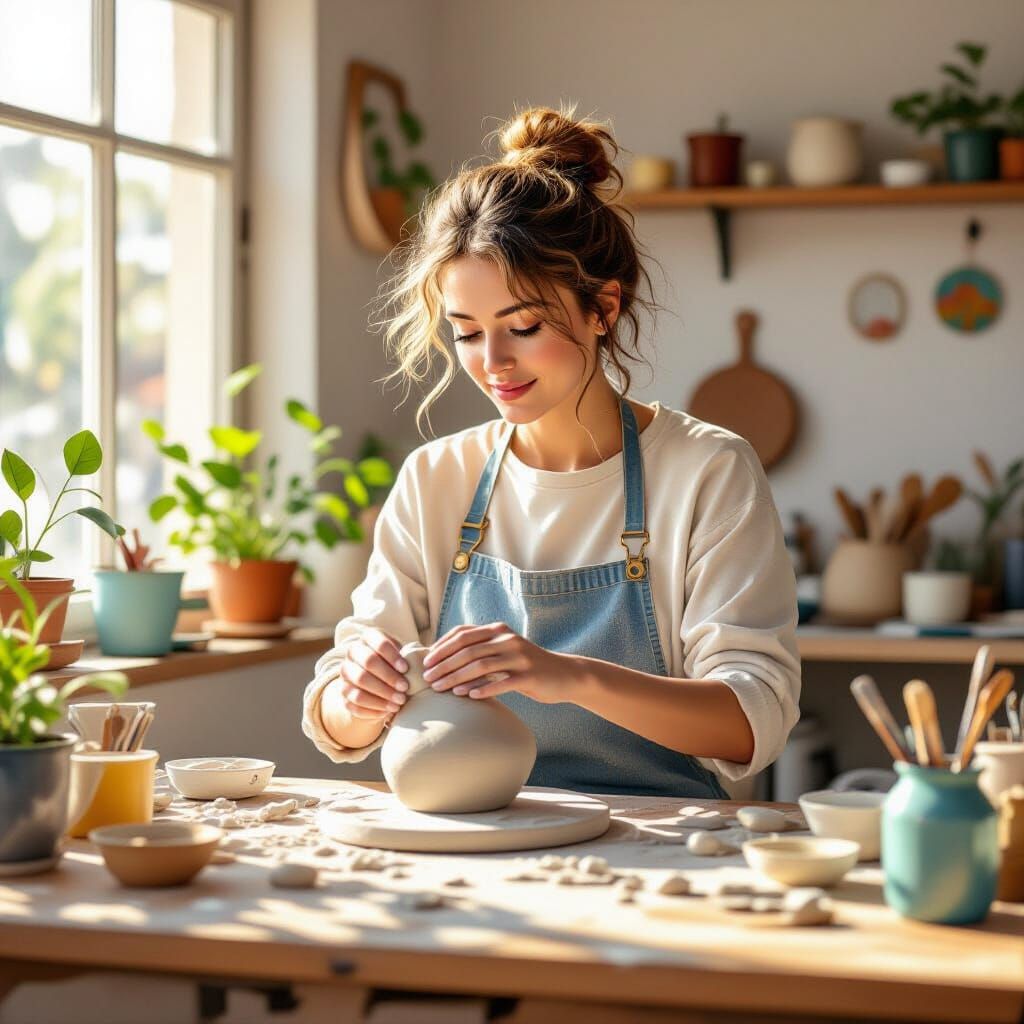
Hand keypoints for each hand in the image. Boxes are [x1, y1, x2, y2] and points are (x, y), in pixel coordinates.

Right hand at [337, 628, 409, 719]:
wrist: (376, 681)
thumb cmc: (395, 665)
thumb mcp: (402, 656)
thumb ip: (411, 656)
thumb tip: (423, 664)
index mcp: (368, 638)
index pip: (379, 643)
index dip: (392, 656)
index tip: (406, 669)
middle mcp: (353, 653)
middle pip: (368, 662)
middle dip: (389, 677)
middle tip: (405, 689)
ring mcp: (345, 674)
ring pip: (360, 684)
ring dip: (381, 695)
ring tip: (398, 703)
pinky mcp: (343, 693)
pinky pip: (354, 703)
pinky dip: (372, 709)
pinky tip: (387, 712)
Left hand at [421, 622, 581, 702]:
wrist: (564, 674)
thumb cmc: (526, 666)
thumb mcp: (504, 651)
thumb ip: (481, 650)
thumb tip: (445, 659)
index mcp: (498, 630)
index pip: (463, 634)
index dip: (442, 647)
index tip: (426, 661)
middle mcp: (507, 639)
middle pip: (468, 650)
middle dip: (444, 664)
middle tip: (427, 679)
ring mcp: (520, 656)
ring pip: (481, 665)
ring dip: (457, 677)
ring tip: (441, 689)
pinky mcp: (529, 675)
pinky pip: (502, 682)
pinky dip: (484, 689)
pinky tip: (469, 696)